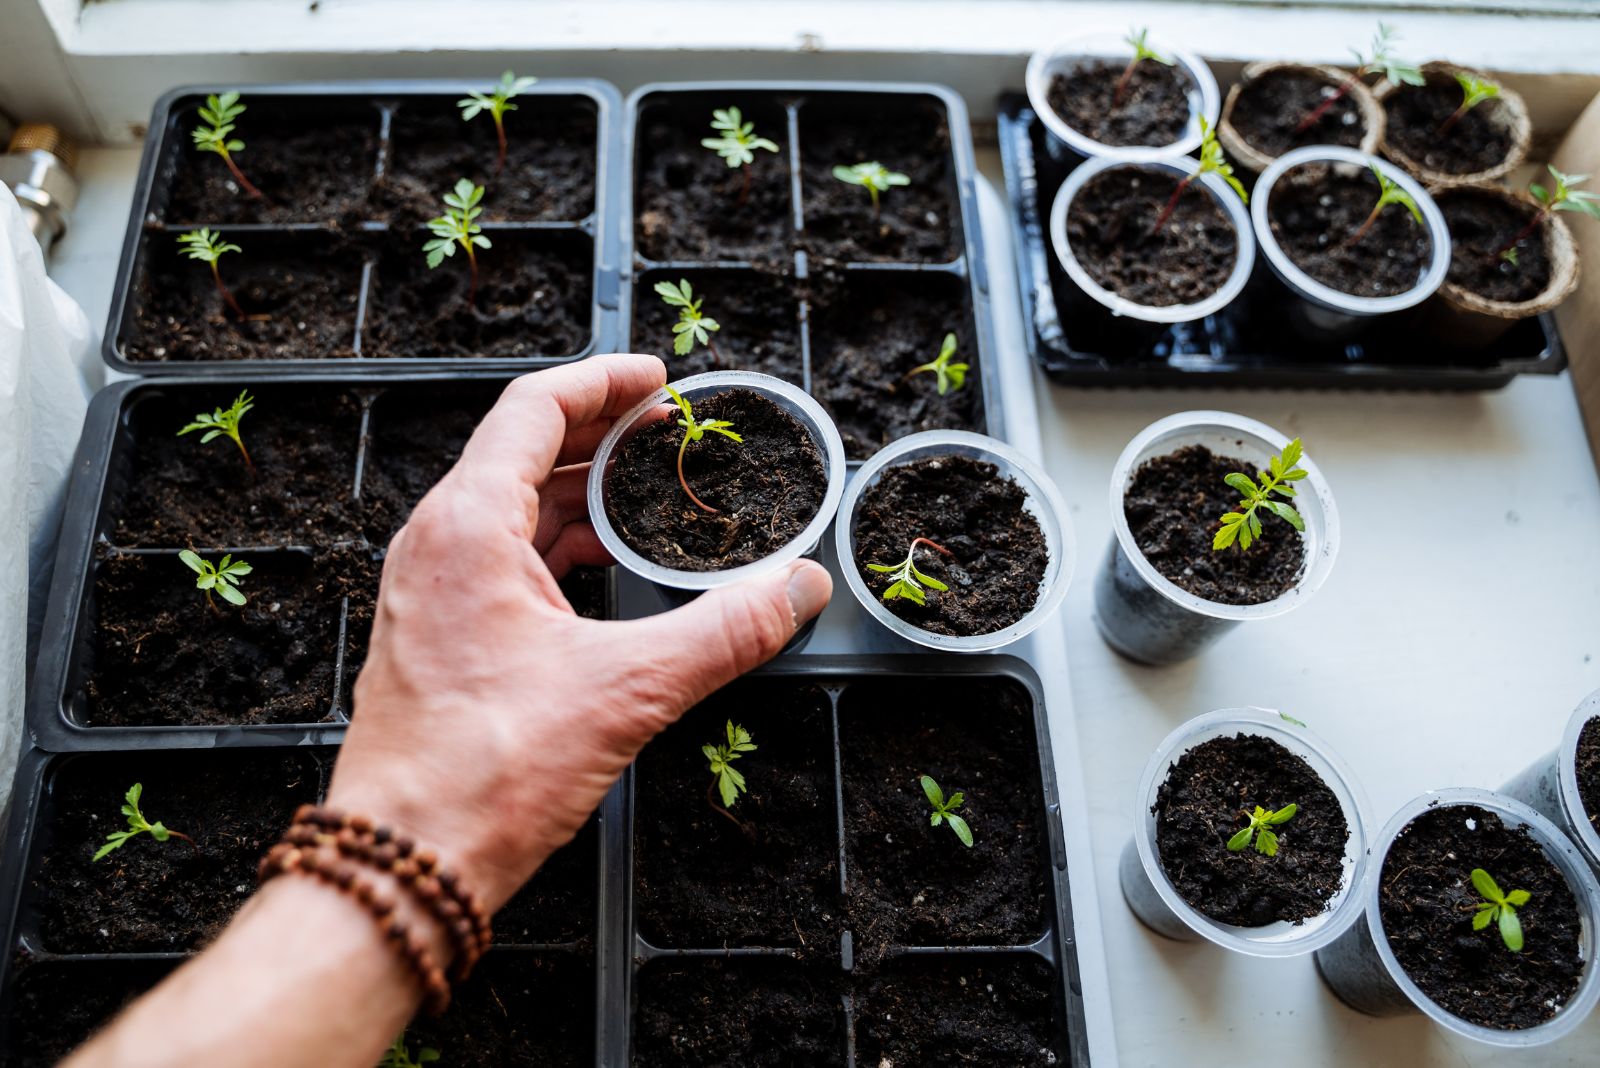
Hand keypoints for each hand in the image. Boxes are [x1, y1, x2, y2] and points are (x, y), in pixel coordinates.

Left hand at [324, 355, 831, 912]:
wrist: (406, 860)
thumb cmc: (484, 772)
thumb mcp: (628, 689)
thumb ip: (725, 630)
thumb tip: (797, 589)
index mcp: (467, 526)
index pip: (534, 408)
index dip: (604, 380)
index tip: (658, 379)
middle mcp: (437, 546)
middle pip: (524, 452)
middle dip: (602, 436)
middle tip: (668, 431)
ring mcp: (431, 592)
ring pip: (514, 511)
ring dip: (583, 495)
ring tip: (650, 497)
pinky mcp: (439, 636)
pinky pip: (504, 561)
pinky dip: (560, 548)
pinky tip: (606, 572)